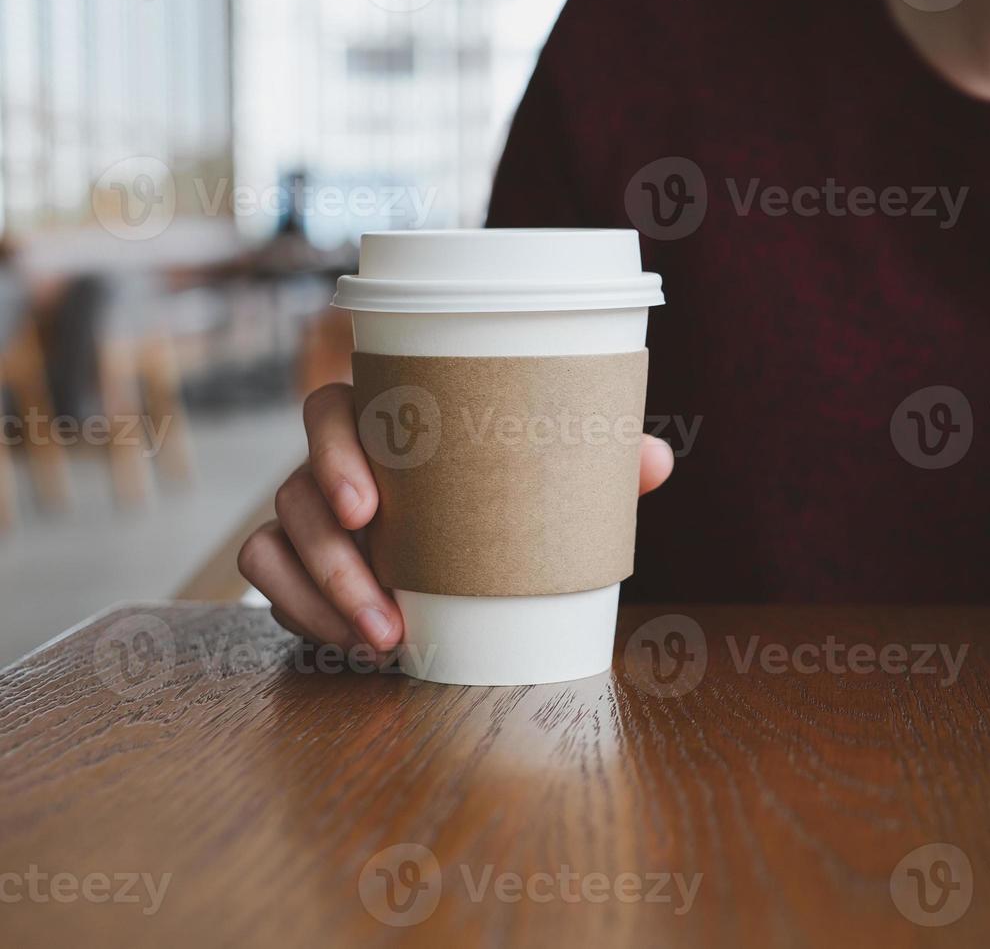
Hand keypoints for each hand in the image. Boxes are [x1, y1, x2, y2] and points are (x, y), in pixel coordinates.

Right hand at [238, 383, 675, 653]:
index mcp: (384, 424)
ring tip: (383, 642)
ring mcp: (307, 514)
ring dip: (321, 599)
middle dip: (330, 554)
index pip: (330, 411)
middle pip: (294, 488)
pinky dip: (302, 615)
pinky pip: (266, 582)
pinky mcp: (294, 563)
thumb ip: (596, 468)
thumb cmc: (503, 498)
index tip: (367, 508)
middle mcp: (334, 464)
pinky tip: (354, 646)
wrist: (472, 553)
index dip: (334, 452)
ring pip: (275, 543)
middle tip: (384, 605)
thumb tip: (655, 459)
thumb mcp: (547, 484)